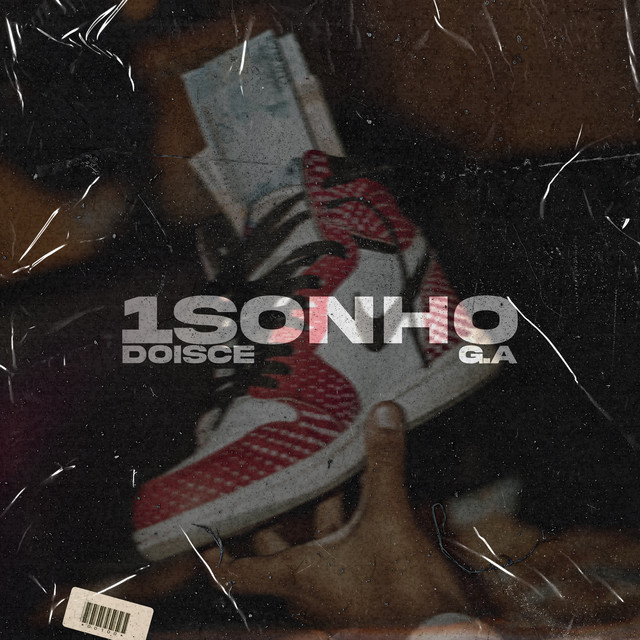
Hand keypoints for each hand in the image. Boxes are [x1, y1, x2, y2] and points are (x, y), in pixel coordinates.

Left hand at [206, 403, 466, 627]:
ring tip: (313, 471)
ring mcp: (329, 590)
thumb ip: (384, 465)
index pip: (236, 570)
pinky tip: (353, 496)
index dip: (212, 552)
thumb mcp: (391, 520)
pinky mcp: (353, 587)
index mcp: (298, 573)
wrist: (444, 633)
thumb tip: (382, 413)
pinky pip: (333, 548)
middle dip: (271, 508)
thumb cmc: (405, 595)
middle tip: (263, 473)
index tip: (193, 529)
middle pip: (271, 543)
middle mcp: (305, 585)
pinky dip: (337, 523)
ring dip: (311, 510)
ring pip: (306, 542)